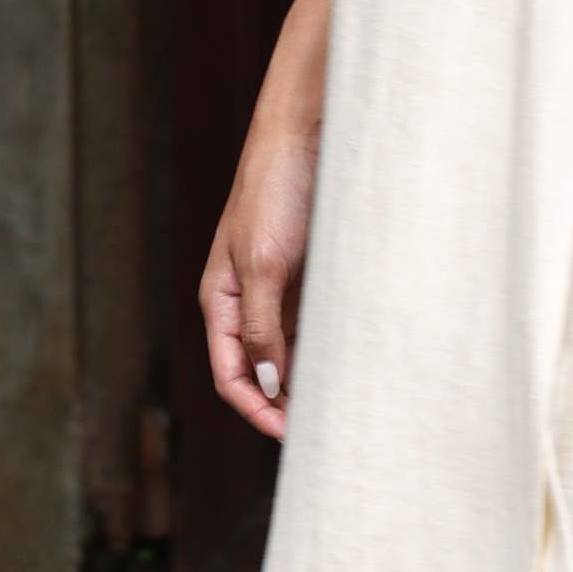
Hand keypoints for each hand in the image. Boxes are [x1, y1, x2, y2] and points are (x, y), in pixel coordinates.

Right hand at [201, 115, 319, 440]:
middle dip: (283, 404)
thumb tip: (268, 383)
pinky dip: (326, 351)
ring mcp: (278, 292)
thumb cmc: (275, 192)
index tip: (289, 433)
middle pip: (259, 372)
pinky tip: (350, 365)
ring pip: (289, 353)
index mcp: (221, 302)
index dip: (255, 409)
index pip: (230, 375)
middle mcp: (247, 302)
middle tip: (324, 429)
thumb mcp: (264, 263)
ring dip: (307, 380)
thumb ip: (263, 326)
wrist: (306, 138)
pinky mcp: (308, 278)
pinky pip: (314, 328)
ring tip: (341, 405)